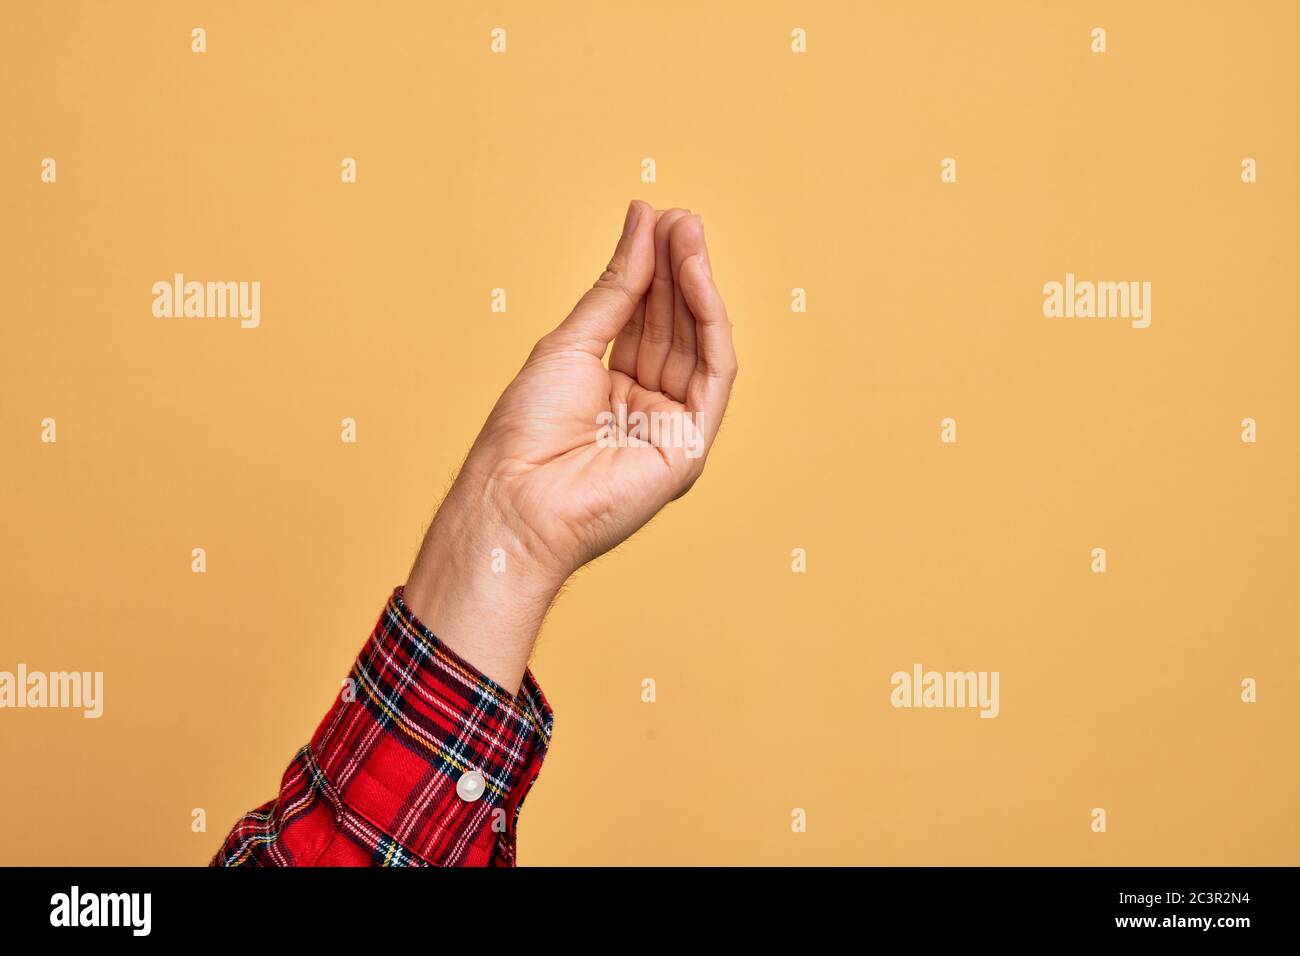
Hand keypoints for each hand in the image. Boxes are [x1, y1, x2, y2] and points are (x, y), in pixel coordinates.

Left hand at [405, 200, 737, 691]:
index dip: (651, 268)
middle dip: (678, 269)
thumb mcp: (570, 343)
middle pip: (675, 326)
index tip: (653, 217)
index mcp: (612, 387)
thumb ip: (615, 289)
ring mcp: (670, 426)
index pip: (644, 318)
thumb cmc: (525, 431)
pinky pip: (712, 375)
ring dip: (696, 286)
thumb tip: (641, 223)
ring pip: (699, 345)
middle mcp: (646, 406)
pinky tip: (696, 279)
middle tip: (680, 217)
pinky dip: (709, 324)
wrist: (514, 496)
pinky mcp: (689, 447)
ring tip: (688, 234)